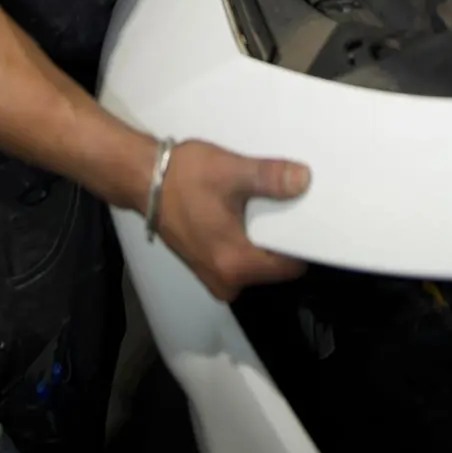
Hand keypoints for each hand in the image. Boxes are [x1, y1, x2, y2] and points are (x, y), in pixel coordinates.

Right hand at [155, 138, 310, 301]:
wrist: (142, 178)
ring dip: (263, 240)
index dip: (302, 241)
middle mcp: (226, 281)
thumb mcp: (231, 171)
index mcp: (236, 264)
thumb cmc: (185, 177)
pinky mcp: (204, 266)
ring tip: (269, 208)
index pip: (289, 267)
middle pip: (273, 267)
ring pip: (256, 263)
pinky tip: (246, 215)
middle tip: (290, 207)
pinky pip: (239, 259)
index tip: (309, 217)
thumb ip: (270, 178)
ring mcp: (213, 276)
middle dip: (282, 239)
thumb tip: (304, 180)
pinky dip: (246, 241)